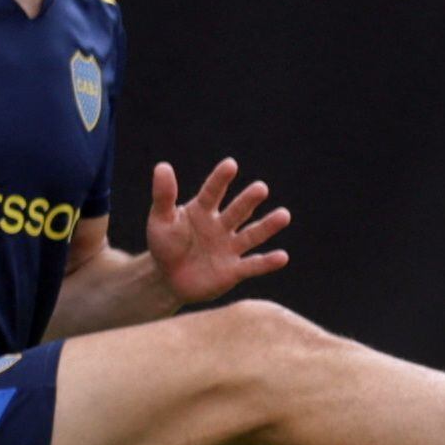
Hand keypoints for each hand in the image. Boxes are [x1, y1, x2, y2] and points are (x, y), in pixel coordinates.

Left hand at [145, 159, 291, 305]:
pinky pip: (252, 265)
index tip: (230, 165)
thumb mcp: (160, 220)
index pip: (212, 192)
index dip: (220, 179)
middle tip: (261, 188)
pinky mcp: (234, 270)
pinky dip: (267, 262)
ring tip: (284, 215)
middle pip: (237, 211)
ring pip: (251, 235)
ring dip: (268, 226)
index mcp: (202, 210)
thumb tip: (163, 166)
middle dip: (248, 201)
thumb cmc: (164, 245)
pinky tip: (282, 257)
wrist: (168, 279)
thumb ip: (164, 196)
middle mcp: (221, 225)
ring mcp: (230, 247)